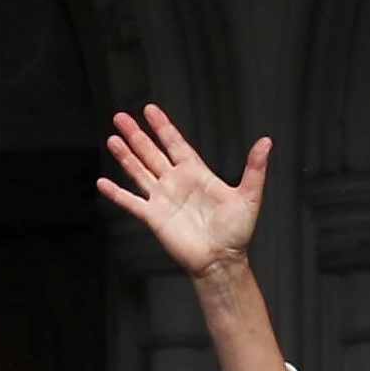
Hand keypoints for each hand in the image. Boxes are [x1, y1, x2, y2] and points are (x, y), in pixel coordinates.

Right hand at [96, 106, 266, 276]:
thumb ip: (254, 168)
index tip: (150, 110)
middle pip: (152, 153)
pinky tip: (102, 183)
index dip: (163, 126)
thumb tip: (266, 142)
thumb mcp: (249, 196)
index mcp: (196, 173)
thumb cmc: (237, 232)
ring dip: (125, 156)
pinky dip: (117, 194)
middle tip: (120, 117)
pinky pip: (131, 202)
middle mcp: (176, 182)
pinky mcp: (154, 217)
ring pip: (139, 171)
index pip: (175, 144)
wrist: (221, 260)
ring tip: (112, 139)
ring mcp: (163, 199)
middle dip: (136, 135)